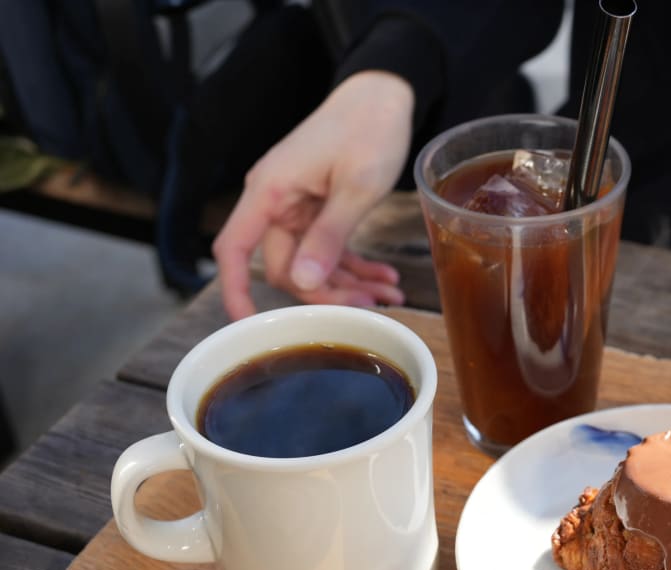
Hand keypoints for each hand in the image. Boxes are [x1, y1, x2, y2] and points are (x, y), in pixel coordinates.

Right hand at [213, 71, 414, 319]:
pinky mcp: (318, 208)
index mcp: (270, 191)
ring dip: (348, 283)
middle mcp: (276, 201)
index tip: (247, 328)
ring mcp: (297, 206)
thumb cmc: (368, 128)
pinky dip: (355, 265)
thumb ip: (329, 235)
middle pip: (285, 266)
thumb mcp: (357, 187)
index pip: (233, 249)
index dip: (234, 291)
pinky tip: (385, 278)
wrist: (383, 95)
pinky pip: (329, 248)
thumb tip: (303, 279)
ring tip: (391, 294)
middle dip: (326, 292)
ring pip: (312, 262)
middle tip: (373, 306)